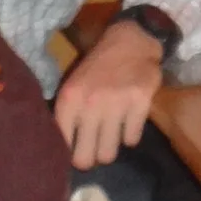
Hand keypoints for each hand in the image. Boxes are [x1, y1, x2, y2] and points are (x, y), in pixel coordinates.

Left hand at [53, 23, 162, 169]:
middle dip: (89, 158)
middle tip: (93, 150)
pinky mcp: (140, 104)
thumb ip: (67, 116)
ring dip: (109, 149)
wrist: (130, 42)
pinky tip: (128, 123)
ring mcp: (116, 105)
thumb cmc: (97, 68)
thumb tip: (62, 151)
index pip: (61, 145)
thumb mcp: (73, 87)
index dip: (67, 154)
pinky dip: (130, 136)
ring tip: (110, 137)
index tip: (74, 151)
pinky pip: (131, 140)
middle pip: (84, 158)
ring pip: (108, 154)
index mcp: (68, 100)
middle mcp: (90, 104)